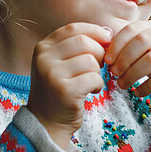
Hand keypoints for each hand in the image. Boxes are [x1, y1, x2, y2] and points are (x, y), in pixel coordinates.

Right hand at [26, 23, 110, 148]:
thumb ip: (77, 46)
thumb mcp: (59, 62)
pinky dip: (98, 85)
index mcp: (42, 47)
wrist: (45, 123)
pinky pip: (94, 78)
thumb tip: (108, 32)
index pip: (73, 28)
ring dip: (97, 72)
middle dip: (99, 53)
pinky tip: (91, 91)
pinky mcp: (64, 91)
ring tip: (90, 81)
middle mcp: (44, 58)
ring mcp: (52, 74)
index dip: (94, 31)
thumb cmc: (58, 89)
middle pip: (85, 41)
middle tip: (99, 66)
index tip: (107, 40)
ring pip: (91, 60)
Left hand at [103, 20, 150, 97]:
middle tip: (114, 73)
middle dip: (123, 59)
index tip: (107, 60)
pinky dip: (146, 86)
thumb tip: (106, 56)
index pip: (132, 29)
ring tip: (123, 85)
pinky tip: (138, 92)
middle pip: (141, 42)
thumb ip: (134, 47)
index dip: (117, 44)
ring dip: (132, 74)